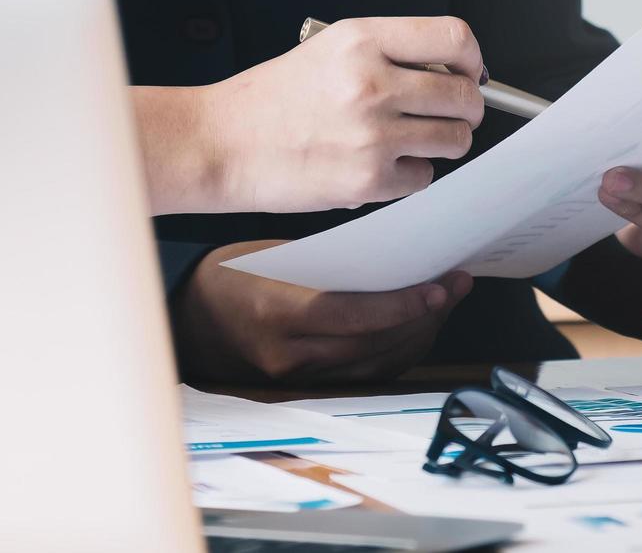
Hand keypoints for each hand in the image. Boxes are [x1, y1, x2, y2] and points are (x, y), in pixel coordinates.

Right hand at [133, 17, 485, 215]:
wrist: (220, 143)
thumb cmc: (270, 99)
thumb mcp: (327, 50)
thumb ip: (387, 54)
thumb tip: (450, 72)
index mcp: (361, 41)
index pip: (454, 38)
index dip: (474, 59)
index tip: (472, 72)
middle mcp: (372, 83)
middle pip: (465, 95)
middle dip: (468, 108)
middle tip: (453, 113)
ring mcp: (372, 135)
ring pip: (454, 140)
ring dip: (445, 142)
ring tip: (414, 139)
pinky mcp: (367, 181)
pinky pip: (423, 178)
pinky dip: (410, 175)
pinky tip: (381, 165)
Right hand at [173, 241, 473, 383]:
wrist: (186, 318)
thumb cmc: (232, 275)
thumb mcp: (276, 255)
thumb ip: (331, 264)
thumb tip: (397, 261)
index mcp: (277, 312)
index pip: (354, 316)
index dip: (403, 305)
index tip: (440, 286)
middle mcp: (288, 353)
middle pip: (374, 343)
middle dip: (424, 314)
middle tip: (455, 284)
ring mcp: (296, 377)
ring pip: (377, 363)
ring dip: (417, 332)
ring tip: (445, 300)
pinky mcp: (304, 386)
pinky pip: (364, 373)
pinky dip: (396, 349)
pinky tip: (417, 324)